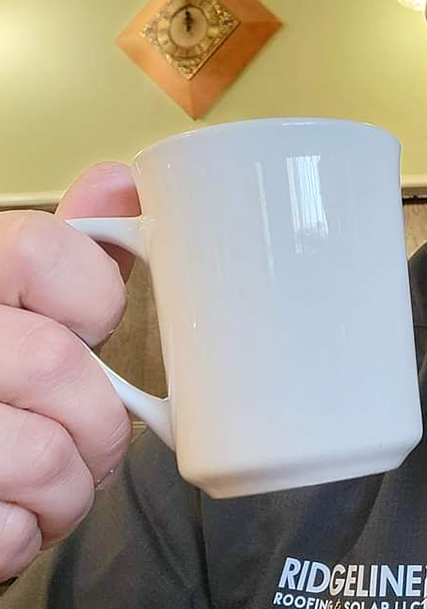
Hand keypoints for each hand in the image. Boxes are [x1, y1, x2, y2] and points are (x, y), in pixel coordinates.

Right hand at [0, 163, 137, 580]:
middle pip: (55, 364)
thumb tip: (123, 182)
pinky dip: (24, 535)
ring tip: (52, 483)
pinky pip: (4, 531)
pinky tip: (7, 514)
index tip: (89, 327)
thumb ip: (66, 251)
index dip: (93, 300)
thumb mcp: (13, 300)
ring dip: (68, 488)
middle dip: (99, 421)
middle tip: (91, 437)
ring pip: (42, 456)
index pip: (45, 252)